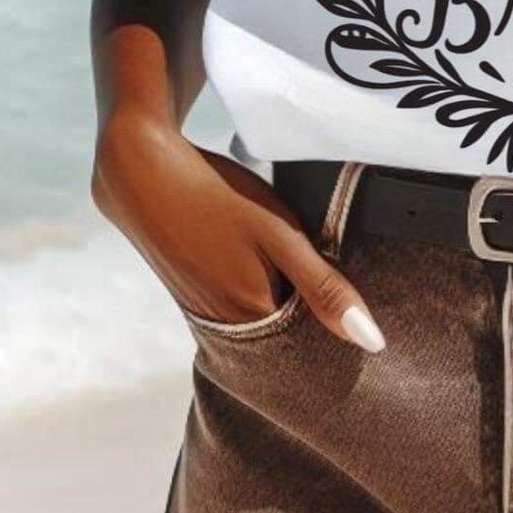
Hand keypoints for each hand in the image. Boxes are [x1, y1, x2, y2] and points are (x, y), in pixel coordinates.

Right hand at [92, 110, 384, 351]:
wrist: (140, 170)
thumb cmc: (216, 197)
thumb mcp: (281, 235)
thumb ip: (325, 289)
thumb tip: (372, 342)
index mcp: (253, 318)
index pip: (311, 343)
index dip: (336, 321)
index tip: (360, 309)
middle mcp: (226, 325)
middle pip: (286, 331)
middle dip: (313, 312)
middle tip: (334, 277)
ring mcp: (205, 309)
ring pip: (263, 313)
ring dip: (286, 295)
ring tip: (300, 263)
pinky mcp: (193, 290)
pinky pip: (239, 300)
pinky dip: (259, 284)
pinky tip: (264, 256)